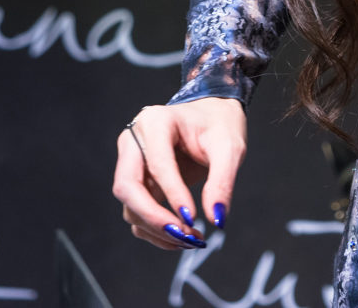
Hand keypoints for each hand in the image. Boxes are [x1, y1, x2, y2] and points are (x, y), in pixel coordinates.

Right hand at [112, 97, 245, 250]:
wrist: (211, 119)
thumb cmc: (219, 126)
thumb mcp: (230, 147)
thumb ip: (223, 181)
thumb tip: (216, 219)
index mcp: (155, 122)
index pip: (156, 163)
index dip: (172, 193)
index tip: (192, 218)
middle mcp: (134, 141)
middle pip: (127, 187)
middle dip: (153, 217)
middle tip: (185, 235)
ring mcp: (130, 164)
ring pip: (130, 206)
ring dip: (157, 230)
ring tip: (193, 238)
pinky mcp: (136, 185)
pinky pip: (137, 215)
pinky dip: (156, 233)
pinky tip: (183, 237)